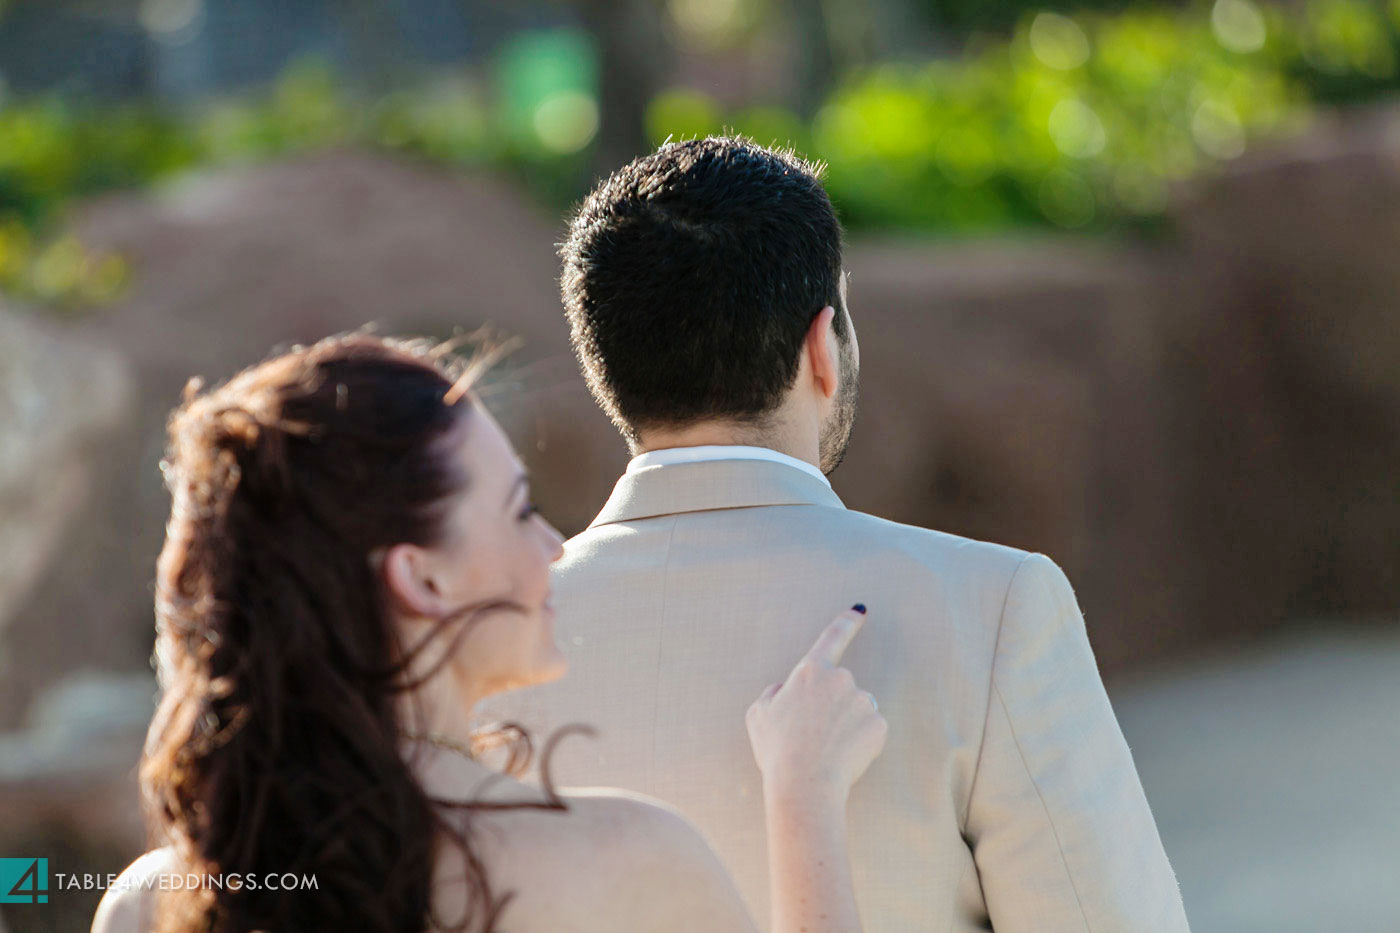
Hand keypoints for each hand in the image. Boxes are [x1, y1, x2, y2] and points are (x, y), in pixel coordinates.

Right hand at [746, 606, 887, 805]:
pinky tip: (843, 758)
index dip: (846, 622)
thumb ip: (774, 694)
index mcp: (810, 671)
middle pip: (841, 689)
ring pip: (857, 711)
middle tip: (811, 736)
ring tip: (825, 751)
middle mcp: (841, 679)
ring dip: (846, 726)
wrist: (804, 786)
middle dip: (832, 707)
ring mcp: (863, 701)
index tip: (860, 610)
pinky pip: (870, 732)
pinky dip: (860, 743)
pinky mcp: (879, 725)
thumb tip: (785, 691)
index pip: (832, 638)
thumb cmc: (777, 750)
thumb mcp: (758, 715)